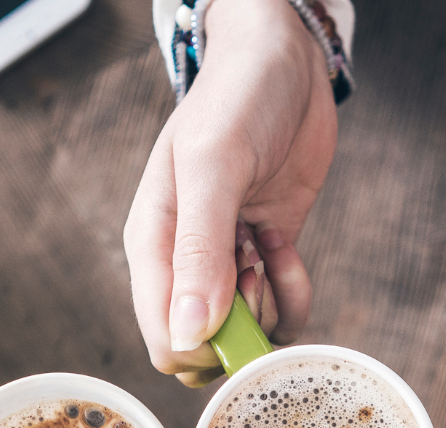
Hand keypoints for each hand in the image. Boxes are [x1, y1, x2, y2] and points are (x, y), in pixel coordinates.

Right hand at [125, 0, 337, 386]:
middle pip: (207, 348)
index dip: (206, 348)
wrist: (284, 62)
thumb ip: (199, 249)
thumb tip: (189, 332)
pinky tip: (285, 244)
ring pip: (247, 335)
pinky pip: (279, 309)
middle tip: (253, 271)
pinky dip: (292, 291)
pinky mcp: (265, 257)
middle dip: (243, 330)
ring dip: (270, 304)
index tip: (238, 304)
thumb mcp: (214, 165)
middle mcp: (184, 265)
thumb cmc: (237, 98)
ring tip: (268, 245)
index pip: (165, 340)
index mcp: (152, 247)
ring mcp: (226, 263)